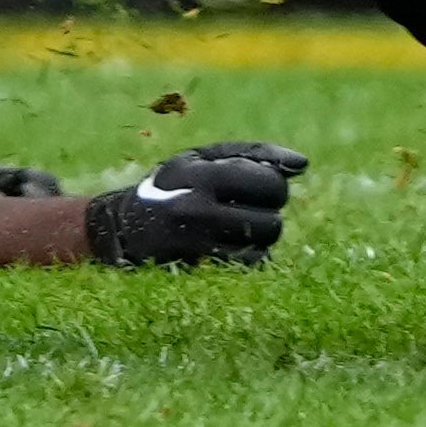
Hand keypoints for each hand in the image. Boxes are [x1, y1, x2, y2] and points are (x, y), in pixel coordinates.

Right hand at [80, 142, 307, 267]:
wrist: (122, 228)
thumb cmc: (173, 184)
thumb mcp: (203, 156)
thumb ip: (254, 154)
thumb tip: (303, 164)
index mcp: (201, 176)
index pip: (269, 183)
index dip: (276, 184)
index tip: (261, 185)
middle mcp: (198, 212)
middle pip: (272, 220)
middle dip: (271, 211)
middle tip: (251, 205)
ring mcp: (198, 247)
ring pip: (263, 247)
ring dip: (262, 235)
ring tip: (241, 223)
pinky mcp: (197, 272)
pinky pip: (248, 268)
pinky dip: (251, 255)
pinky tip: (234, 244)